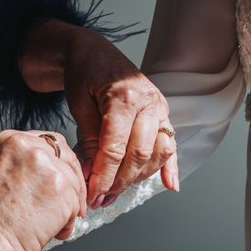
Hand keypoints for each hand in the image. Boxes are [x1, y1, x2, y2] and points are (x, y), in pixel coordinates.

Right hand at [0, 130, 86, 250]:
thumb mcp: (1, 172)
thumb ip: (27, 163)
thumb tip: (56, 170)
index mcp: (11, 139)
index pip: (50, 142)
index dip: (60, 163)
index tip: (62, 177)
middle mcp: (30, 147)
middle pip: (68, 158)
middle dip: (72, 182)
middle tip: (71, 202)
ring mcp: (48, 167)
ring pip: (74, 184)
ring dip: (69, 206)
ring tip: (49, 224)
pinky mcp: (62, 190)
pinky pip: (75, 206)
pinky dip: (67, 223)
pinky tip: (51, 231)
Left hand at [63, 25, 178, 206]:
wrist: (94, 51)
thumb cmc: (84, 74)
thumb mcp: (80, 104)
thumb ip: (91, 139)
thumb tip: (93, 175)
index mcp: (125, 96)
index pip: (115, 147)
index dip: (103, 175)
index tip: (92, 194)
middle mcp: (149, 102)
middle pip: (139, 154)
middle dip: (119, 181)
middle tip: (100, 199)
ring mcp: (160, 108)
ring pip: (156, 153)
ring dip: (137, 178)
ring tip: (116, 194)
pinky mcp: (163, 115)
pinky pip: (170, 145)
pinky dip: (170, 167)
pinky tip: (170, 186)